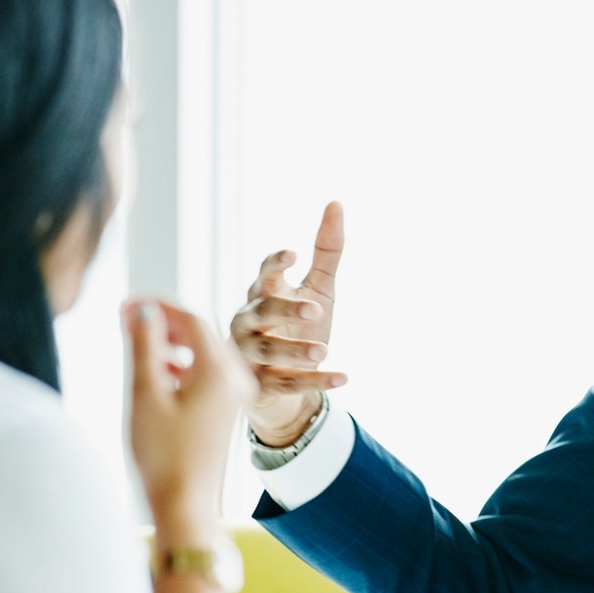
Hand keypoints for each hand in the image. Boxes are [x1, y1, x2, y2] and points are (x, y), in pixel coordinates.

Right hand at [125, 299, 254, 543]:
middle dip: (163, 321)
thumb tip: (144, 309)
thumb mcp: (147, 394)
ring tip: (136, 338)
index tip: (126, 303)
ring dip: (171, 341)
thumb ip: (145, 346)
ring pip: (202, 350)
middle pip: (200, 331)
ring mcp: (235, 393)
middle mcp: (236, 377)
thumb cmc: (163, 455)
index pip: (191, 318)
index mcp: (220, 370)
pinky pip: (206, 371)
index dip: (157, 305)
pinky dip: (182, 363)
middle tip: (126, 316)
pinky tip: (158, 369)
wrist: (186, 504)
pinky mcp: (227, 408)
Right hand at [230, 201, 349, 445]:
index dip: (275, 264)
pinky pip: (287, 385)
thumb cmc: (298, 326)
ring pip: (269, 353)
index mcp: (262, 296)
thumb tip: (336, 203)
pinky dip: (315, 382)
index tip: (293, 254)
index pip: (264, 276)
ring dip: (295, 350)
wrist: (283, 384)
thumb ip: (326, 250)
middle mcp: (249, 324)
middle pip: (262, 313)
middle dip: (286, 310)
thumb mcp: (319, 288)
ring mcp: (250, 358)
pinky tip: (344, 377)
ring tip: (324, 350)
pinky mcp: (261, 389)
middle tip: (315, 309)